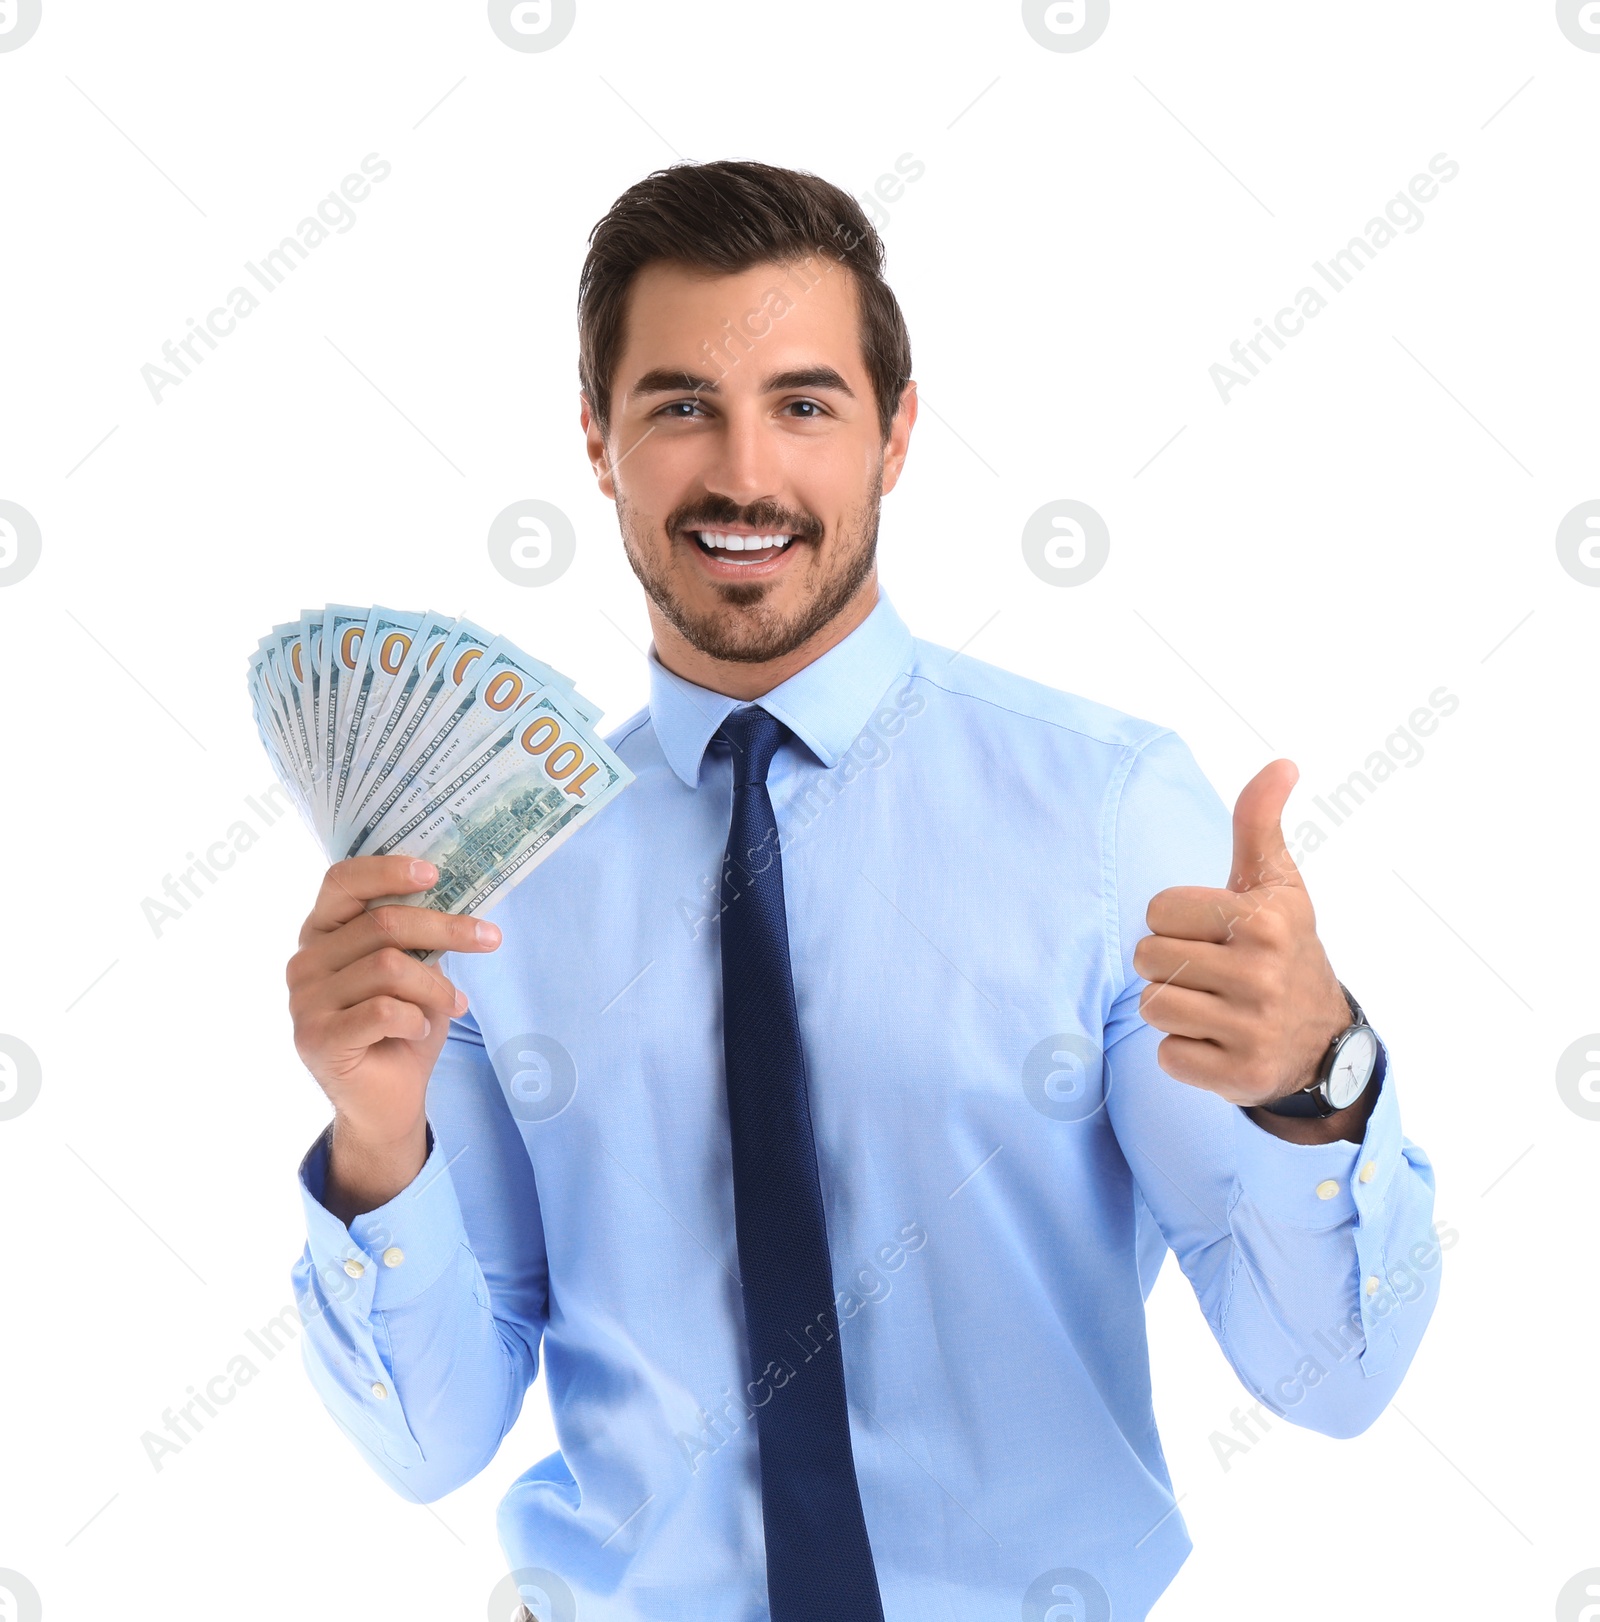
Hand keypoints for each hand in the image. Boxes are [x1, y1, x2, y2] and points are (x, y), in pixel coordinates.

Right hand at [286, 855, 501, 1217]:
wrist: (388, 1102)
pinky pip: (383, 1011)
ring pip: (389, 967)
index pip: (342, 881)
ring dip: (435, 987)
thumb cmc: (402, 1027)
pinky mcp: (317, 1038)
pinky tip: (419, 1031)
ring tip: (454, 1005)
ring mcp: (304, 1001)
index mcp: (322, 932)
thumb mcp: (414, 971)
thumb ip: (416, 936)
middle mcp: (305, 961)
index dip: (388, 870)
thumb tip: (458, 895)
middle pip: (382, 924)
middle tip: (490, 937)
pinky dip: (416, 1019)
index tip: (436, 873)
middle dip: (446, 929)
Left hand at [1131, 760, 1349, 1110]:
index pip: (1157, 911)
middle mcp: (1261, 974)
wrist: (1323, 1039)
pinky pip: (1167, 1057)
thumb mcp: (1276, 883)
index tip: (1214, 932)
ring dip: (1173, 1008)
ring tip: (1213, 1006)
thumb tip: (1282, 763)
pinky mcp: (1239, 1075)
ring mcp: (1252, 1028)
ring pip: (1152, 1007)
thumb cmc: (1282, 945)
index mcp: (1263, 920)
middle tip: (1211, 972)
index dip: (1176, 922)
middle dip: (1169, 964)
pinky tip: (1219, 1042)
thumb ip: (1260, 822)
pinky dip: (1184, 1053)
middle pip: (1148, 959)